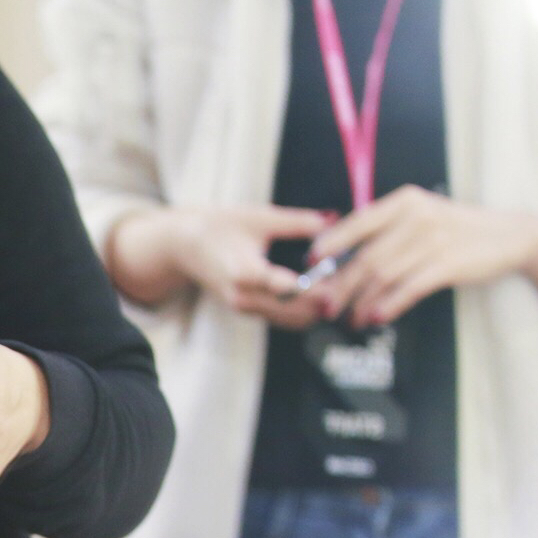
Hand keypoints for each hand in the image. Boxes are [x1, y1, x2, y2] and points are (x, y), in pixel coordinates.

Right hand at [171, 205, 333, 327]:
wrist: (186, 247)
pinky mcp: (249, 312)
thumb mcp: (259, 217)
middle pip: (293, 311)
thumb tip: (333, 220)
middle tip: (350, 283)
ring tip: (342, 289)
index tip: (340, 282)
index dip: (314, 288)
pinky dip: (306, 310)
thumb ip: (297, 221)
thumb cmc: (222, 226)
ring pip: (292, 320)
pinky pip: (284, 319)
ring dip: (317, 309)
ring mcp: (245, 308)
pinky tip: (324, 294)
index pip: (283, 287)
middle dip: (323, 301)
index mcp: (244, 272)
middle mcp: (243, 297)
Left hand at [310, 185, 535, 326]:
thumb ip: (386, 231)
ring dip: (361, 302)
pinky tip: (376, 317)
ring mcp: (433, 240)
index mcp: (404, 202)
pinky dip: (389, 305)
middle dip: (341, 286)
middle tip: (325, 307)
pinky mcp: (449, 264)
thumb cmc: (456, 230)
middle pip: (366, 257)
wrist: (510, 236)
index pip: (357, 223)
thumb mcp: (421, 217)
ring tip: (350, 319)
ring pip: (383, 276)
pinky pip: (409, 288)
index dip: (330, 245)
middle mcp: (416, 216)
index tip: (311, 265)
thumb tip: (342, 259)